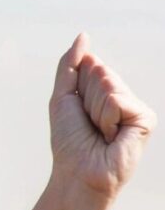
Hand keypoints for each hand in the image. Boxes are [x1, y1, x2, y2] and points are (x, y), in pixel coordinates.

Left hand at [48, 33, 154, 201]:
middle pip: (98, 71)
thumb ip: (70, 65)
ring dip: (94, 110)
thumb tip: (83, 36)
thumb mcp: (63, 97)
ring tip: (99, 132)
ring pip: (108, 83)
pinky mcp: (145, 118)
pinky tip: (111, 136)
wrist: (77, 173)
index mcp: (104, 90)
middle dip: (85, 98)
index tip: (78, 111)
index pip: (89, 65)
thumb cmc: (69, 141)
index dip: (76, 88)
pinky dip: (106, 118)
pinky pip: (117, 100)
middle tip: (89, 124)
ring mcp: (135, 107)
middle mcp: (122, 96)